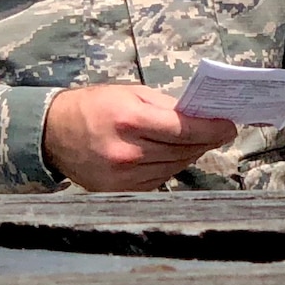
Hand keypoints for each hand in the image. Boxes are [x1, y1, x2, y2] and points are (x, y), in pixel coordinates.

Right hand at [41, 83, 236, 191]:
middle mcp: (128, 153)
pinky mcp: (120, 191)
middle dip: (206, 140)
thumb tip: (200, 115)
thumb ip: (166, 105)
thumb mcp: (130, 94)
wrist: (53, 133)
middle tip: (221, 131)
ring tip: (199, 141)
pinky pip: (158, 179)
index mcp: (130, 121)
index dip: (212, 129)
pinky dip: (170, 166)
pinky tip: (173, 155)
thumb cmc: (95, 105)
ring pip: (174, 167)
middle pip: (183, 150)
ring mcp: (123, 177)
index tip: (230, 125)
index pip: (185, 130)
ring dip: (190, 154)